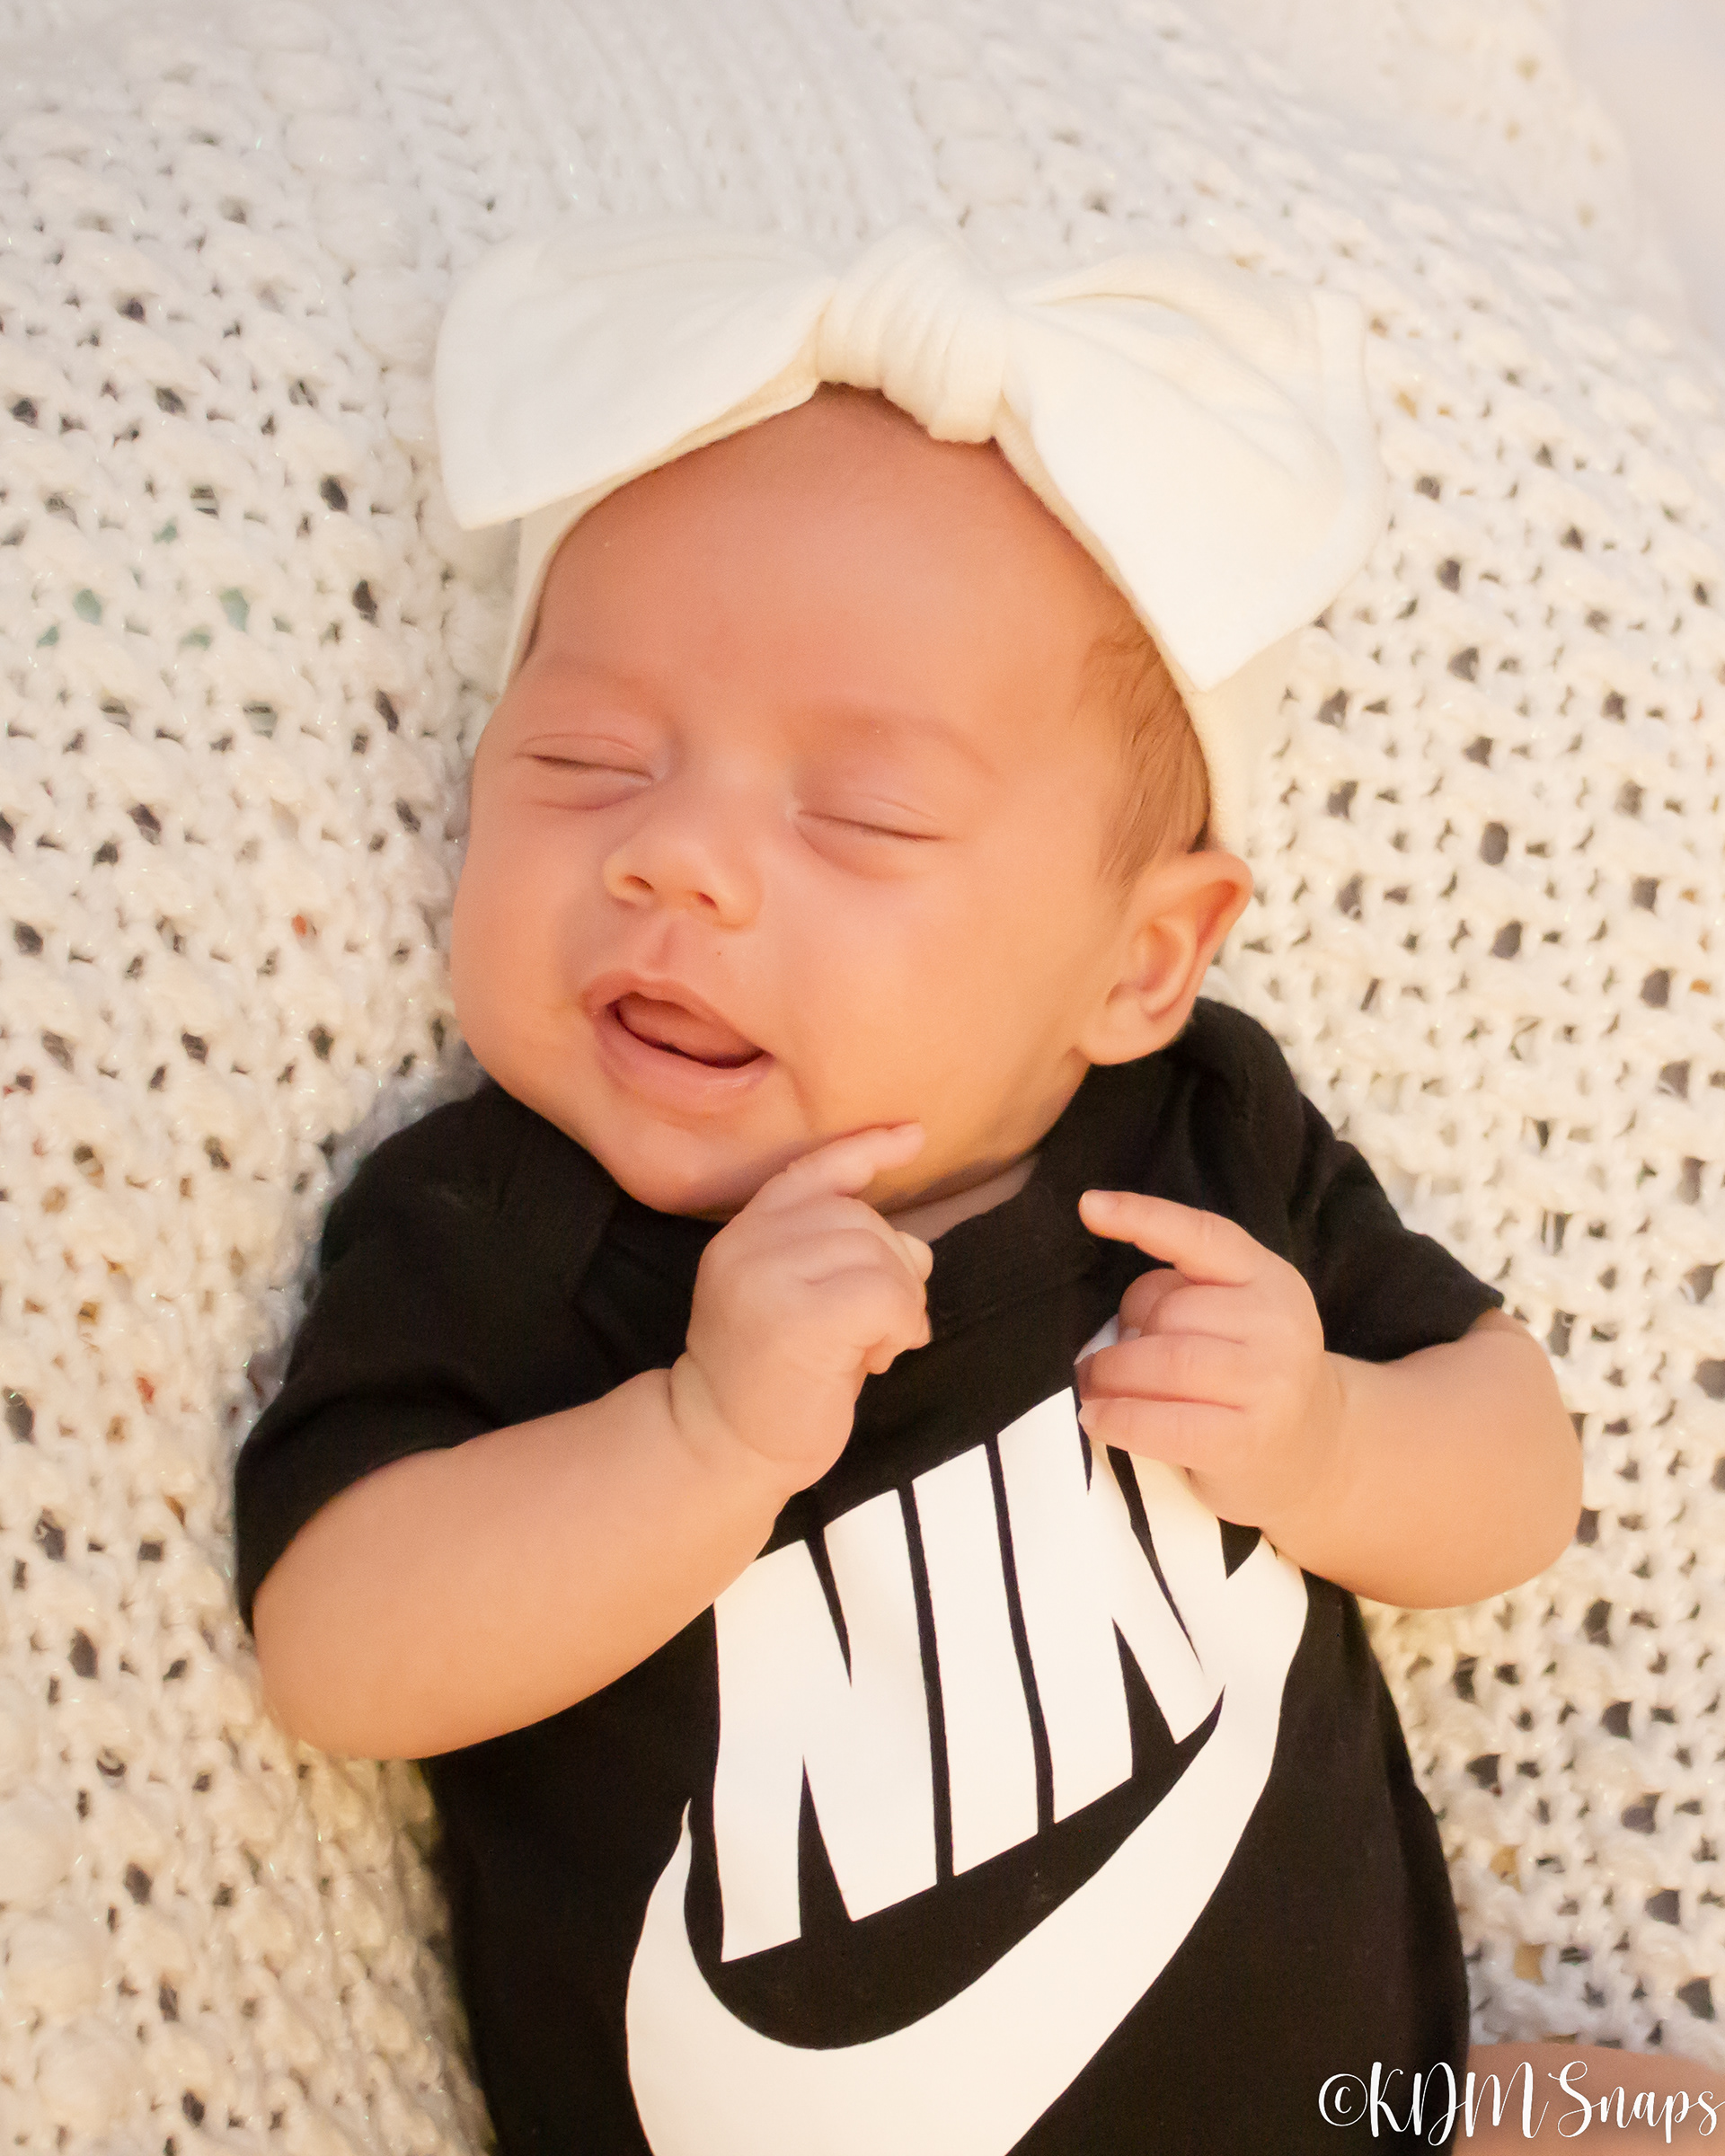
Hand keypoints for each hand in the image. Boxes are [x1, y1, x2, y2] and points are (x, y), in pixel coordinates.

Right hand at [671, 1123, 934, 1492]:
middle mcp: (748, 1245)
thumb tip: (918, 1248)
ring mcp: (768, 1279)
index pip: (812, 1171)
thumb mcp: (800, 1301)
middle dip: (893, 1268)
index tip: (912, 1135)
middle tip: (881, 1327)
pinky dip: (901, 1324)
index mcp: (744, 1233)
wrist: (721, 1449)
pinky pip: (886, 1295)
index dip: (866, 1149)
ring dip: (898, 1304)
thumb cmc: (772, 1381)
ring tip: (875, 1346)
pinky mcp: (798, 1320)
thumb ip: (848, 1259)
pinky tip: (882, 1356)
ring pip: (880, 1256)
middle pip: (861, 1218)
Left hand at [1073, 1190, 1345, 1534]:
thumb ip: (1182, 1296)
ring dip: (1111, 1376)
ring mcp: (1270, 1384)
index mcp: (1269, 1277)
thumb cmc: (1249, 1374)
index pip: (1202, 1235)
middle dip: (1120, 1336)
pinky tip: (1096, 1418)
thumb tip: (1112, 1321)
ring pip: (1164, 1361)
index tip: (1088, 1206)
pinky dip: (1119, 1419)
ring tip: (1092, 1388)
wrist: (1315, 1449)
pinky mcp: (1249, 1441)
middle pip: (1170, 1310)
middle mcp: (1278, 1322)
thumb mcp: (1233, 1317)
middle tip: (1099, 1362)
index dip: (1144, 1216)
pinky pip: (1166, 1424)